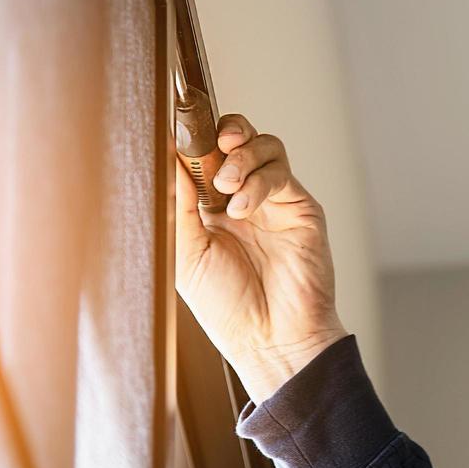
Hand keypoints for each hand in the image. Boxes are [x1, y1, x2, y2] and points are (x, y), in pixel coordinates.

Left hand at [175, 113, 347, 402]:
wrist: (272, 339)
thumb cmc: (227, 308)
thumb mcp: (186, 255)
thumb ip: (179, 205)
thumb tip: (167, 157)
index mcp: (209, 210)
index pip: (202, 157)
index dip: (191, 139)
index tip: (177, 128)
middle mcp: (243, 199)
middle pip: (236, 139)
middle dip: (222, 131)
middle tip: (211, 145)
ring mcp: (274, 202)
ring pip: (264, 146)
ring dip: (241, 156)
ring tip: (225, 185)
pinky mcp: (300, 208)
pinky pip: (282, 173)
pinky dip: (259, 181)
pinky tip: (243, 209)